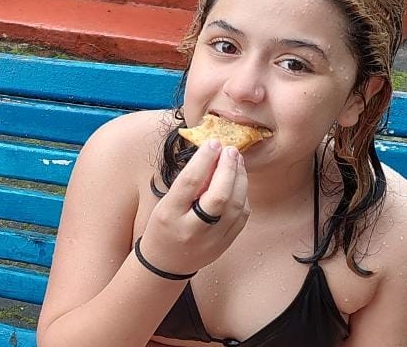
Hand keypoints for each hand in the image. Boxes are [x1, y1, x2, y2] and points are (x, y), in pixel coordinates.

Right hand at [138, 139, 249, 274]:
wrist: (167, 263)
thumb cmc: (164, 226)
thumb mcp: (166, 203)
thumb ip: (188, 183)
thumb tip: (212, 156)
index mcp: (170, 215)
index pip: (190, 182)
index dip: (204, 160)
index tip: (213, 143)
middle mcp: (192, 229)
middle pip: (218, 196)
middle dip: (228, 169)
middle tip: (230, 150)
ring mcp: (211, 240)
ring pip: (235, 206)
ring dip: (240, 179)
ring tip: (237, 161)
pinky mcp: (225, 244)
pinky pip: (242, 216)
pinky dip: (243, 196)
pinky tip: (239, 183)